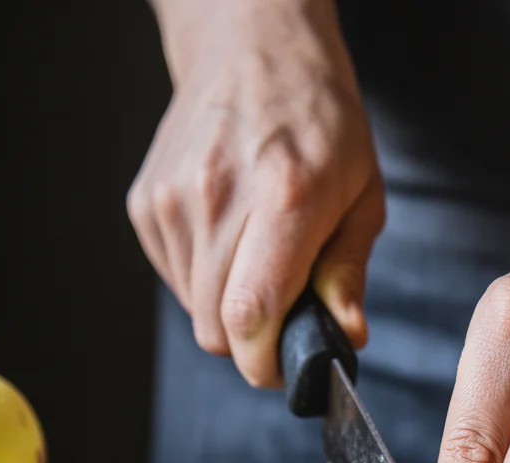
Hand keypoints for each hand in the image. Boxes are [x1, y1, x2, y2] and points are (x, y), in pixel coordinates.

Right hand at [128, 0, 383, 385]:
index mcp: (284, 197)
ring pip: (194, 312)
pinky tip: (230, 240)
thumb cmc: (318, 121)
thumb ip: (350, 272)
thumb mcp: (363, 194)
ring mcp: (174, 200)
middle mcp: (218, 198)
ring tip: (259, 261)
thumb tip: (346, 337)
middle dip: (252, 344)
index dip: (265, 363)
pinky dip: (204, 282)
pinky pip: (176, 281)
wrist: (252, 47)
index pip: (252, 315)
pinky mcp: (146, 203)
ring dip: (229, 311)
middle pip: (216, 329)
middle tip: (284, 316)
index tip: (285, 368)